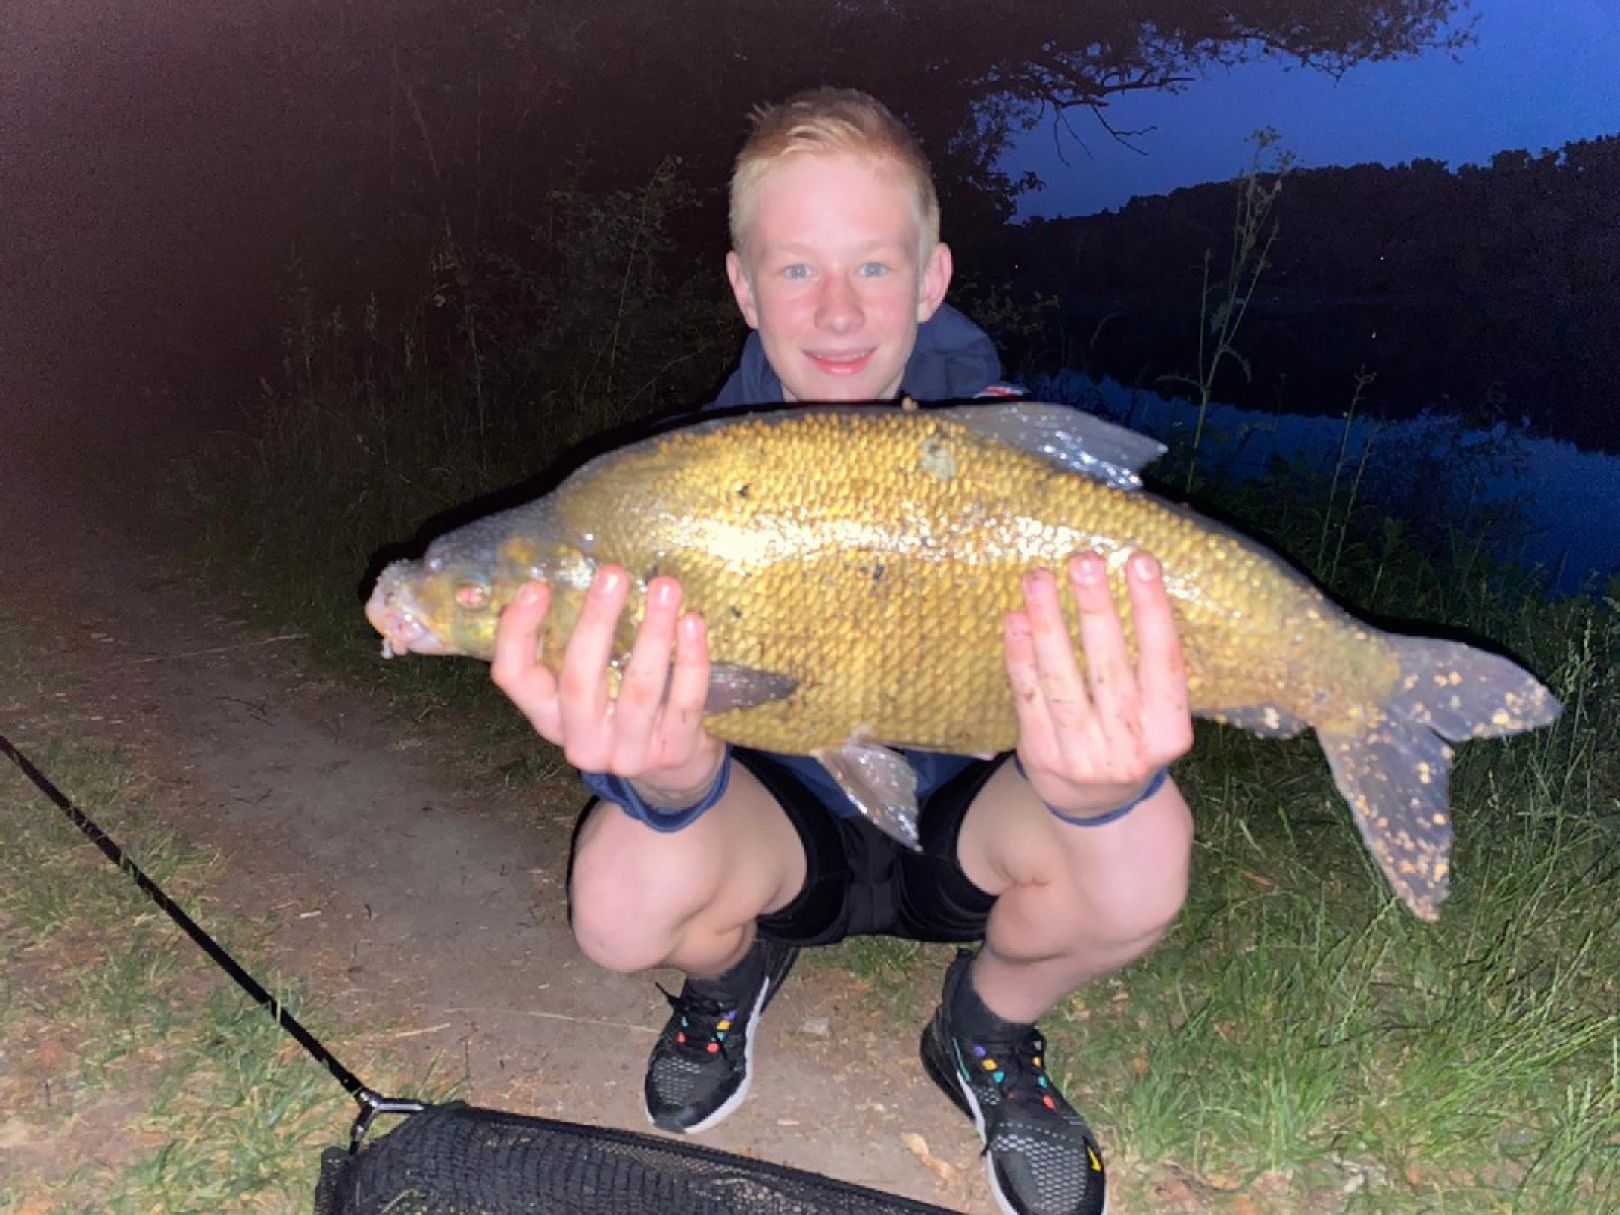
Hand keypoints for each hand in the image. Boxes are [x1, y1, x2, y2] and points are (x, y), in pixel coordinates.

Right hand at [490, 566, 724, 801]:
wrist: (672, 769)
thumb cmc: (621, 707)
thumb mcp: (590, 685)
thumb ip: (574, 645)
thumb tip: (572, 572)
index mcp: (548, 716)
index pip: (514, 677)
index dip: (517, 633)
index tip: (536, 586)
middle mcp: (580, 741)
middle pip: (579, 681)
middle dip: (597, 621)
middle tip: (613, 573)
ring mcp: (627, 754)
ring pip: (639, 690)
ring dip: (654, 633)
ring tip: (665, 586)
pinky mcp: (672, 753)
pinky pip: (685, 702)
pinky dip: (691, 659)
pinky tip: (693, 622)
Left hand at [1003, 550, 1193, 817]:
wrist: (1099, 810)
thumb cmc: (1131, 740)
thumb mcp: (1157, 716)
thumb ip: (1147, 666)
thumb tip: (1126, 582)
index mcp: (1169, 733)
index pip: (1164, 662)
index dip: (1153, 610)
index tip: (1141, 561)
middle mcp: (1128, 749)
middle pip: (1109, 669)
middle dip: (1096, 610)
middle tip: (1084, 560)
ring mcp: (1081, 757)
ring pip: (1062, 681)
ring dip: (1047, 625)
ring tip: (1039, 579)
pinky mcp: (1041, 757)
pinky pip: (1028, 698)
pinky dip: (1020, 657)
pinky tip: (1015, 620)